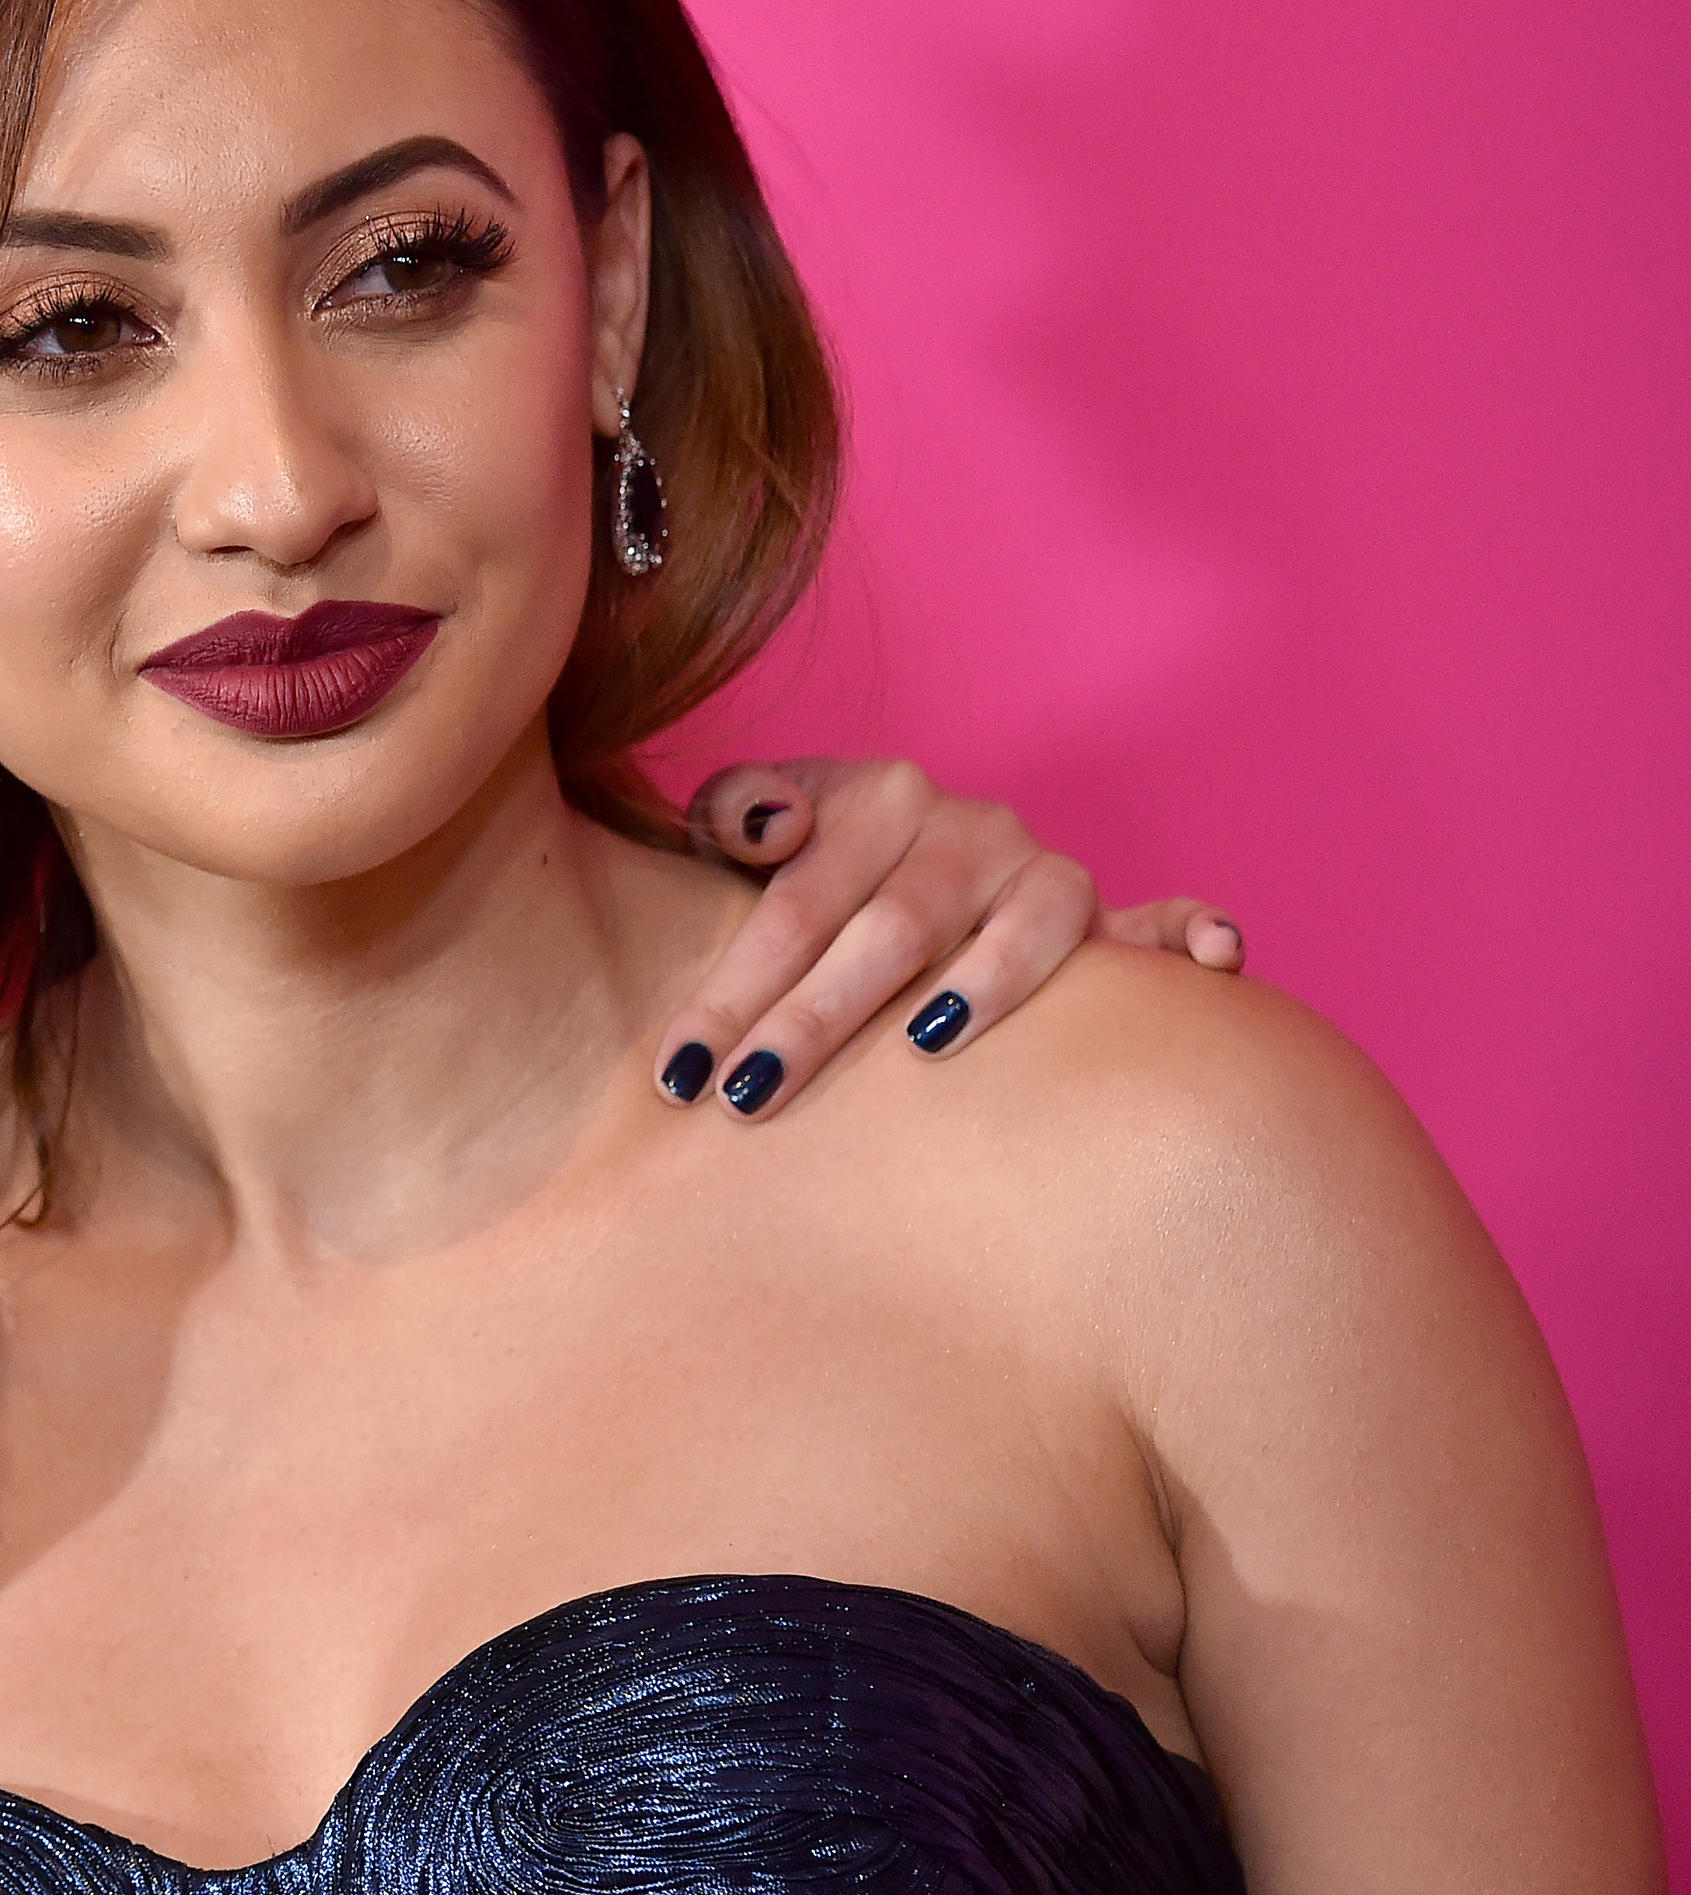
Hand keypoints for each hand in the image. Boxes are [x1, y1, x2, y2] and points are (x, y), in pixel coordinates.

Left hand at [648, 758, 1244, 1121]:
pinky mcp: (1108, 920)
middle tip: (752, 1099)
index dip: (732, 989)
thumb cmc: (803, 864)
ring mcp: (1044, 873)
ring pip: (1028, 926)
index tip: (680, 1074)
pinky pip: (1167, 921)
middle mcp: (971, 826)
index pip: (793, 904)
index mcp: (877, 796)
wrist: (893, 846)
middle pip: (892, 928)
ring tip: (925, 1043)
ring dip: (986, 983)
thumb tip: (767, 827)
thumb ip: (734, 811)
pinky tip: (1214, 962)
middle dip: (816, 1020)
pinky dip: (1194, 934)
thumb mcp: (744, 821)